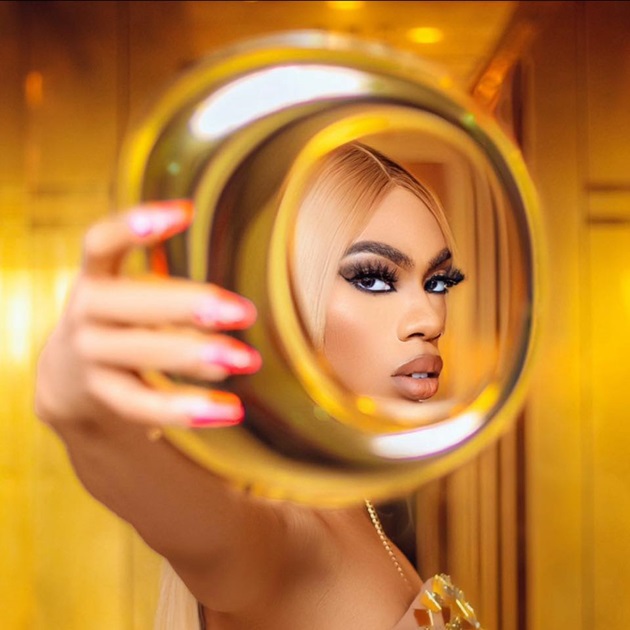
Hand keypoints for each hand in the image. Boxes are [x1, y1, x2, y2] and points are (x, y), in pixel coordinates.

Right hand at [35, 200, 260, 430]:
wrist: (70, 382)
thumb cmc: (120, 325)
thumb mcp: (128, 295)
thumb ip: (168, 291)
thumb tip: (240, 302)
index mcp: (95, 277)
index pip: (100, 242)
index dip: (135, 226)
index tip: (187, 212)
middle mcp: (85, 312)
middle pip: (133, 303)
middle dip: (190, 307)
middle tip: (244, 313)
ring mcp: (89, 356)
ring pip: (143, 353)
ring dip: (198, 357)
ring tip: (248, 361)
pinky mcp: (101, 397)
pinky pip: (145, 405)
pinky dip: (189, 408)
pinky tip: (231, 410)